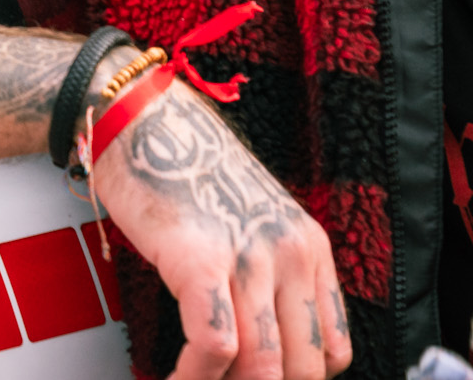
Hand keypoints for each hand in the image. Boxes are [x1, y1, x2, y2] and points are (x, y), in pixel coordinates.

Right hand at [90, 72, 351, 379]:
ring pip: (261, 368)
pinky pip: (214, 344)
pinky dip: (196, 376)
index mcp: (310, 248)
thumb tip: (259, 342)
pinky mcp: (200, 260)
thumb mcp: (251, 221)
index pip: (333, 352)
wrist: (139, 119)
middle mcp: (290, 255)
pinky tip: (178, 378)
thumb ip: (268, 274)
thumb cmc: (182, 171)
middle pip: (301, 369)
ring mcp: (248, 258)